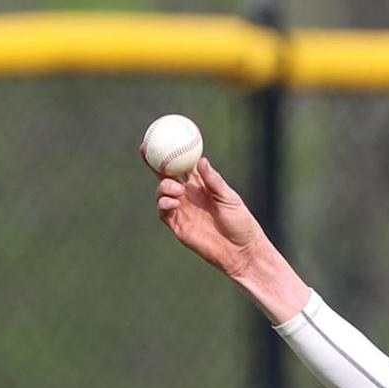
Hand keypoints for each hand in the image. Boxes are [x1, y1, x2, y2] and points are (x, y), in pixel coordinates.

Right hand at [154, 158, 309, 321]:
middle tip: (146, 150)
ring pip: (162, 192)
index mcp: (201, 185)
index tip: (162, 136)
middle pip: (166, 175)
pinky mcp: (178, 226)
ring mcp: (182, 210)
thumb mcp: (229, 199)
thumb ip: (214, 181)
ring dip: (164, 187)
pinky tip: (173, 202)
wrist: (241, 251)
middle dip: (154, 162)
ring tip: (177, 190)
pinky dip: (163, 204)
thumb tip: (202, 160)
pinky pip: (163, 212)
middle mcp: (188, 196)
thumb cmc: (241, 223)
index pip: (182, 165)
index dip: (172, 151)